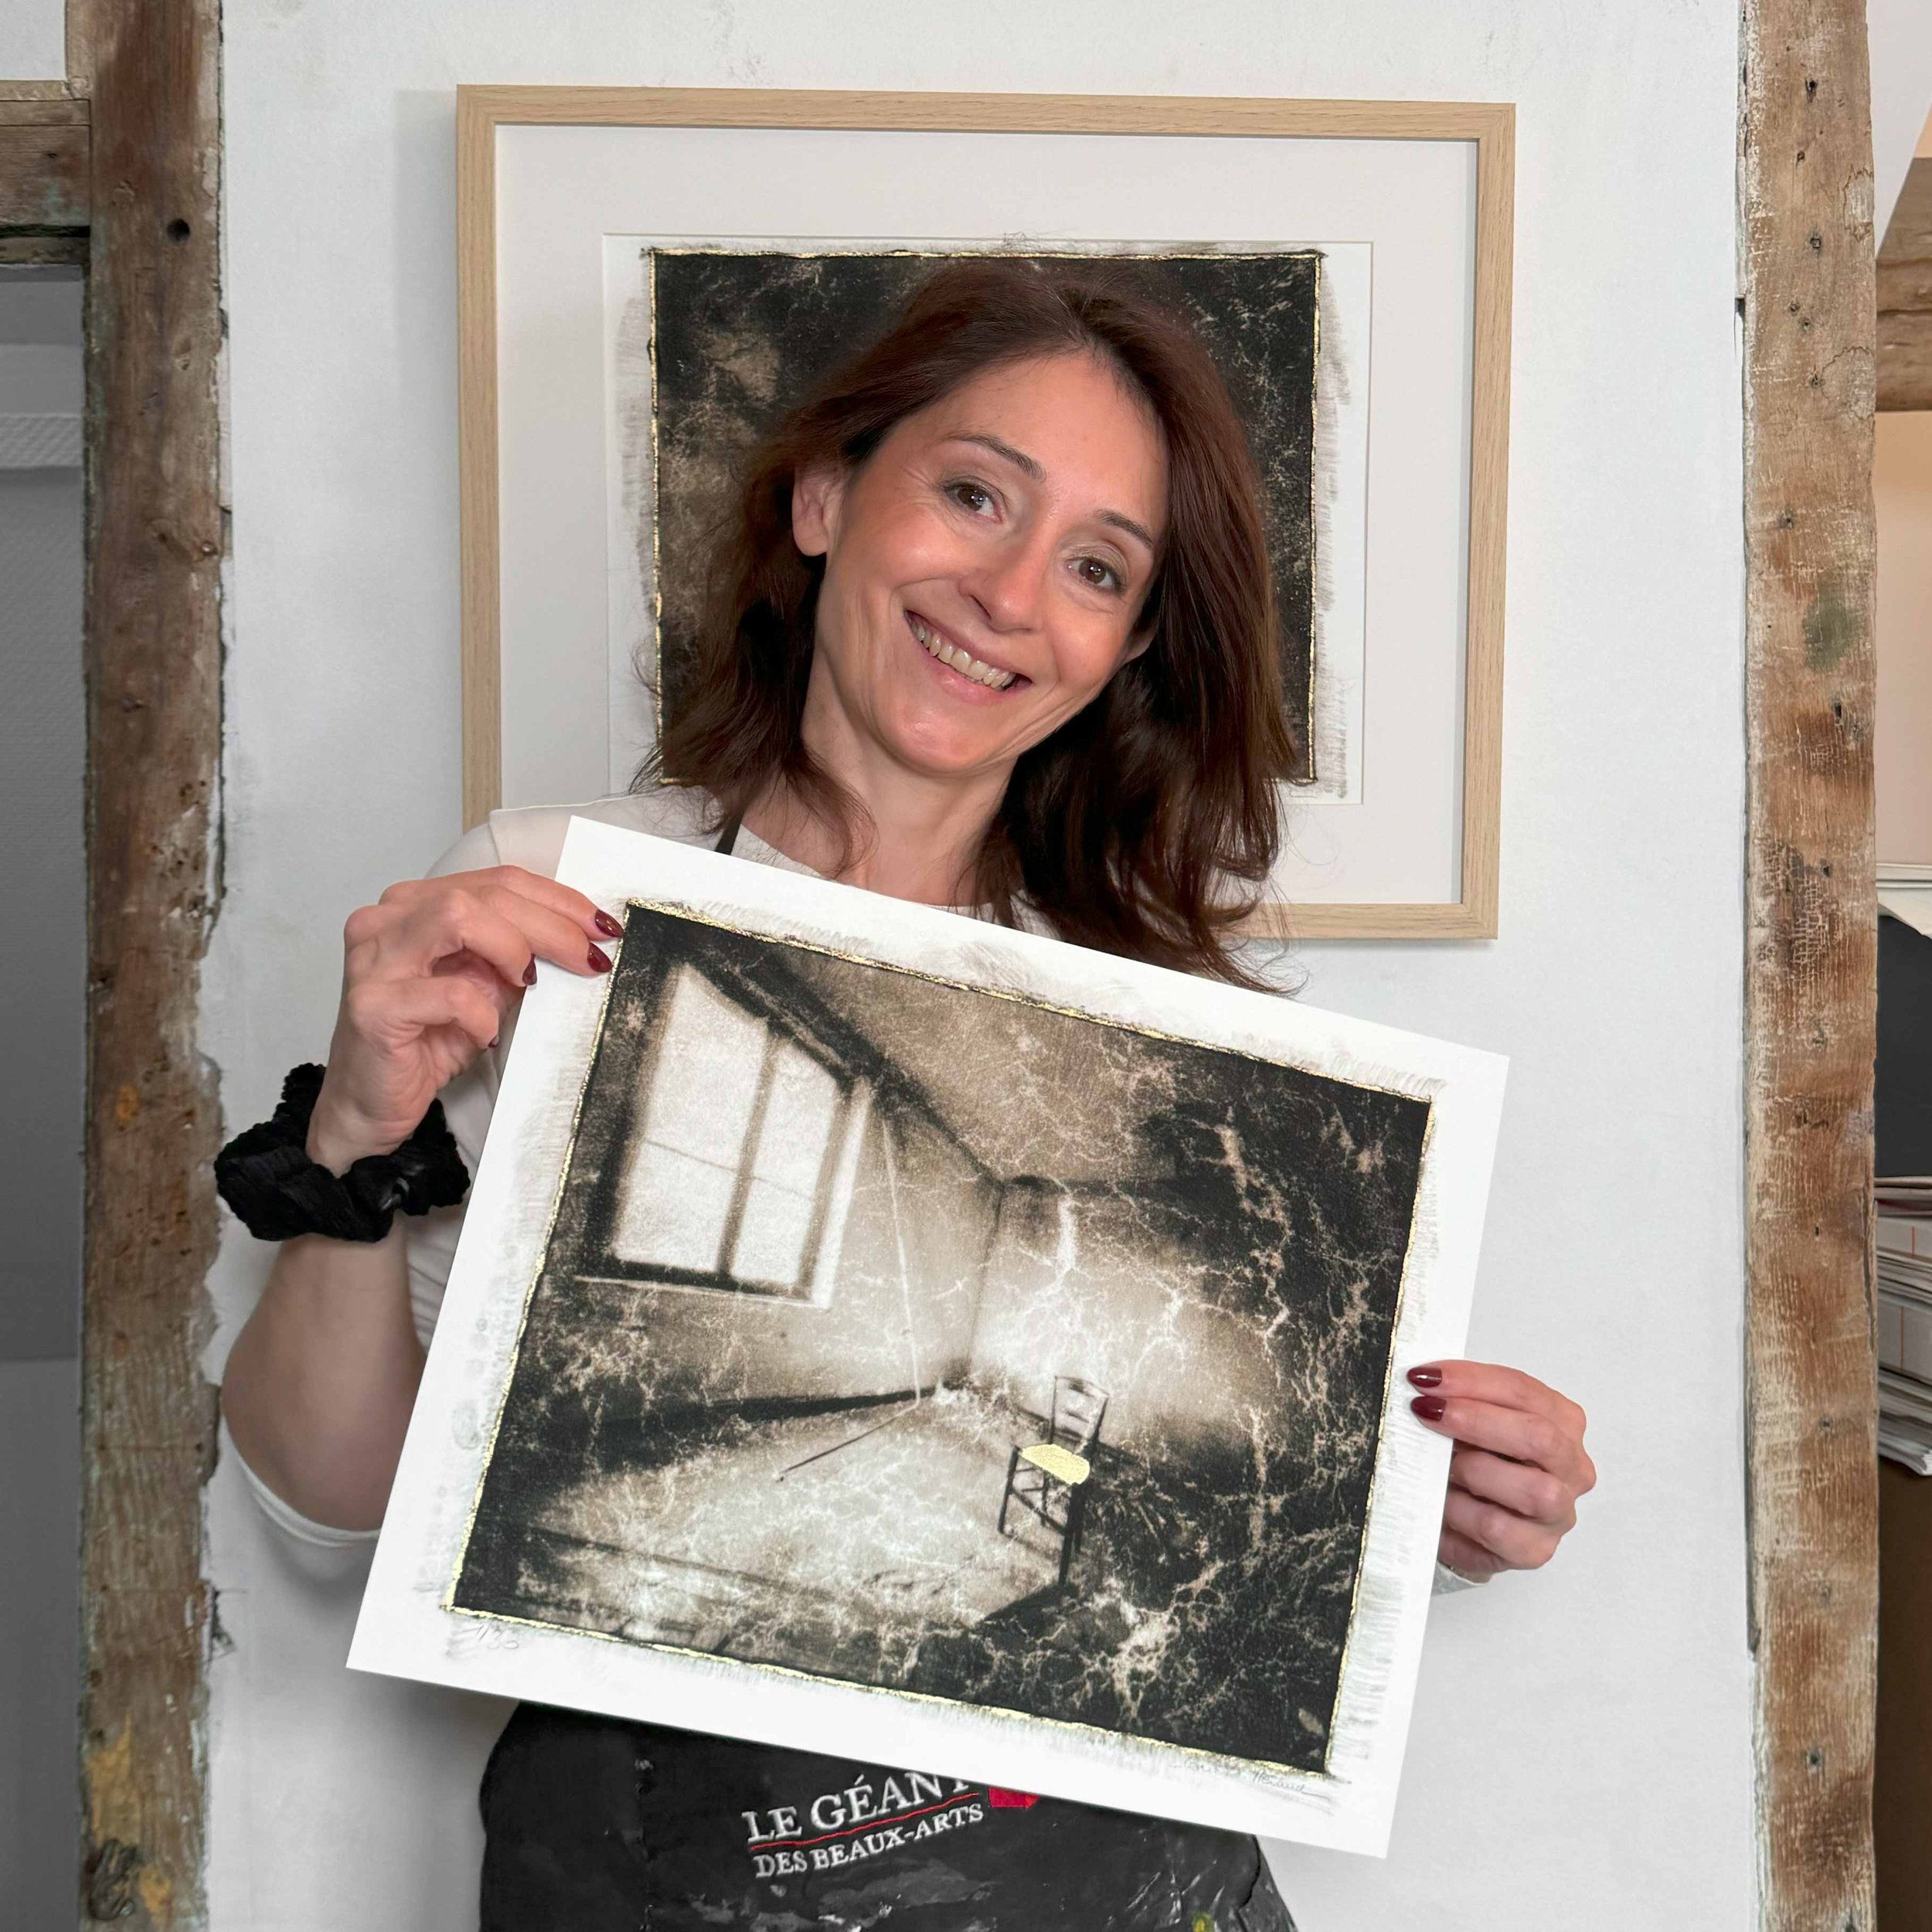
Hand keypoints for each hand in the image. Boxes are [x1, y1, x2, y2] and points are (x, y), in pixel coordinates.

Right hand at [309, 866, 620, 1171]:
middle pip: (485, 894)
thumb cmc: (425, 1043)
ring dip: (512, 948)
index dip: (557, 900)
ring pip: (459, 917)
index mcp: (415, 906)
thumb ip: (516, 957)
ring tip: (529, 983)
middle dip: (552, 925)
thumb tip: (579, 940)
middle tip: (590, 958)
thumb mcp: (484, 989)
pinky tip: (484, 1034)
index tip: (601, 927)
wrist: (370, 1105)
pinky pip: (447, 992)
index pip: (497, 881)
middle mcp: (387, 921)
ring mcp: (374, 959)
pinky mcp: (372, 1005)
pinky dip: (481, 1013)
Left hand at [1406, 1361, 1593, 1577]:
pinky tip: (1441, 1501)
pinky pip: (1496, 1526)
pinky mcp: (1535, 1550)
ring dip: (1473, 1471)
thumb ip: (1461, 1400)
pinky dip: (1460, 1509)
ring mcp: (1559, 1513)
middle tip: (1426, 1411)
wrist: (1466, 1527)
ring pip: (1531, 1489)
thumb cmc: (1475, 1464)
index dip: (1471, 1381)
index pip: (1523, 1391)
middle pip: (1539, 1436)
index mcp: (1562, 1422)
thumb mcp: (1473, 1423)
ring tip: (1440, 1467)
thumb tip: (1424, 1383)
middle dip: (1476, 1420)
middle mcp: (1571, 1467)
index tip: (1425, 1378)